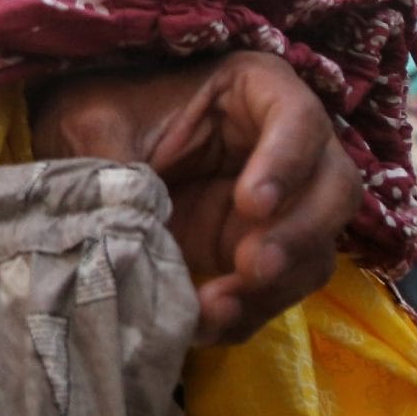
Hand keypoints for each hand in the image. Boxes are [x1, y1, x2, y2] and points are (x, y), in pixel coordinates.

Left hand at [31, 50, 363, 345]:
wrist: (84, 148)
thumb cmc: (100, 111)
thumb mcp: (95, 121)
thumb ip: (111, 161)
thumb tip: (123, 216)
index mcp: (256, 90)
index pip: (298, 118)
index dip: (286, 163)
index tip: (252, 204)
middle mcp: (288, 147)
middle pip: (333, 189)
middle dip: (298, 235)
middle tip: (252, 268)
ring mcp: (282, 205)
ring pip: (315, 250)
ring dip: (274, 288)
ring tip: (215, 309)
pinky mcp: (260, 252)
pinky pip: (277, 291)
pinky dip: (247, 313)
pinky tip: (204, 325)